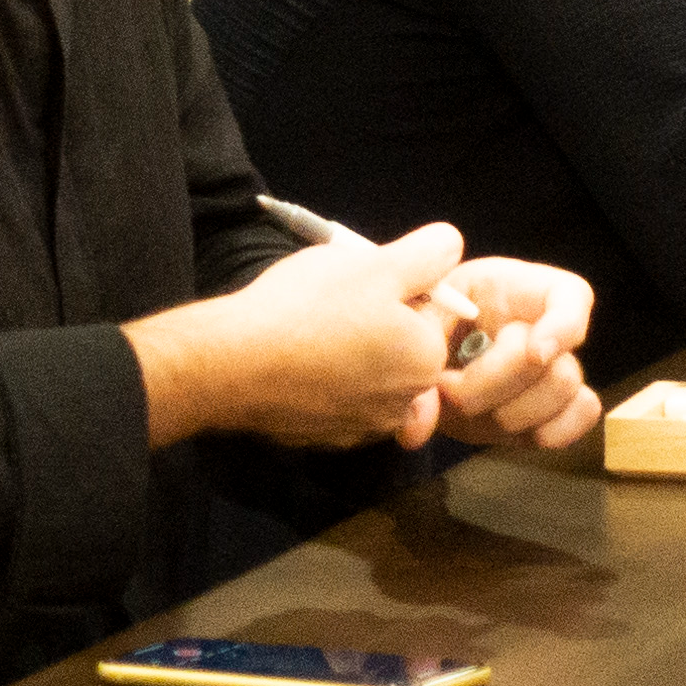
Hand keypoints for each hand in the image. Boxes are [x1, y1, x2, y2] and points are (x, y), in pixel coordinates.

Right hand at [127, 223, 465, 449]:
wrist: (233, 363)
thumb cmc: (310, 307)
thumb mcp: (376, 262)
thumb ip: (428, 253)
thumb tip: (451, 246)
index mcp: (426, 360)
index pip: (432, 311)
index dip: (399, 287)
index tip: (361, 282)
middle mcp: (404, 404)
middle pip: (403, 347)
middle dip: (379, 323)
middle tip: (335, 302)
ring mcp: (361, 428)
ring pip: (369, 374)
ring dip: (352, 353)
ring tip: (311, 329)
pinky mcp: (323, 439)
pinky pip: (336, 400)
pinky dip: (322, 381)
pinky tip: (295, 362)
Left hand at [431, 257, 601, 449]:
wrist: (417, 357)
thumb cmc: (421, 324)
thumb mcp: (413, 319)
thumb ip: (418, 351)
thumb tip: (425, 415)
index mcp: (512, 289)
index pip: (568, 295)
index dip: (561, 326)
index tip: (535, 356)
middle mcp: (542, 326)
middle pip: (557, 362)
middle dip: (498, 386)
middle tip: (449, 391)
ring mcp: (551, 368)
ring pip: (565, 393)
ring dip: (510, 414)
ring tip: (465, 410)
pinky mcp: (552, 406)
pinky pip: (581, 417)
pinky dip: (552, 431)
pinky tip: (512, 430)